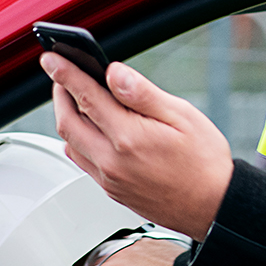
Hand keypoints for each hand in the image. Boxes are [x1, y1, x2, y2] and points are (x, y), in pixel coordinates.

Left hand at [41, 53, 233, 240]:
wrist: (213, 207)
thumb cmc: (205, 162)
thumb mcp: (182, 116)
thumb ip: (142, 94)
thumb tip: (114, 73)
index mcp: (129, 138)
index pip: (86, 97)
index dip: (66, 73)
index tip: (52, 58)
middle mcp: (112, 161)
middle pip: (68, 121)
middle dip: (60, 92)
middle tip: (61, 73)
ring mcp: (109, 179)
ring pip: (70, 143)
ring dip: (67, 116)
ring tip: (74, 97)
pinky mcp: (112, 191)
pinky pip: (82, 161)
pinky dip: (76, 139)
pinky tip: (89, 129)